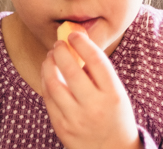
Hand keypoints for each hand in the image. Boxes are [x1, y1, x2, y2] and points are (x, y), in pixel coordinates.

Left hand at [41, 31, 139, 148]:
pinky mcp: (62, 128)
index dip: (82, 43)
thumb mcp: (116, 93)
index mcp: (113, 95)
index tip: (74, 35)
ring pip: (54, 84)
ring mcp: (76, 119)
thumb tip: (77, 45)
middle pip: (71, 70)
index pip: (96, 61)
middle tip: (58, 44)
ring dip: (49, 65)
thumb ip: (99, 72)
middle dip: (61, 52)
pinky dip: (46, 82)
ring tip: (50, 57)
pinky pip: (48, 99)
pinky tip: (48, 74)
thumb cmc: (115, 115)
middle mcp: (94, 107)